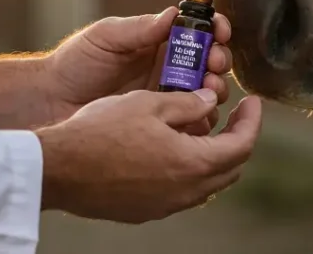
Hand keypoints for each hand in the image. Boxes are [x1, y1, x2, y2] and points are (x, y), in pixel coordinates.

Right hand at [38, 88, 262, 222]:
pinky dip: (188, 169)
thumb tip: (209, 101)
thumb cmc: (101, 131)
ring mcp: (164, 205)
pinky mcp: (145, 210)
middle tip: (235, 114)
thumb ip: (188, 103)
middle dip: (238, 138)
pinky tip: (171, 147)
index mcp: (192, 163)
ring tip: (203, 127)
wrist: (59, 168)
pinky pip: (180, 192)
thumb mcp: (149, 103)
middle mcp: (184, 192)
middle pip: (229, 168)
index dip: (252, 121)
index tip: (252, 101)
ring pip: (206, 183)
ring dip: (213, 155)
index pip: (241, 145)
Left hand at [47, 7, 233, 131]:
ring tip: (208, 89)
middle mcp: (168, 70)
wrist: (49, 103)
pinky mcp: (161, 127)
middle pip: (209, 64)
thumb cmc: (74, 64)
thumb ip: (139, 28)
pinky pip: (192, 123)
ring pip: (207, 94)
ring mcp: (166, 99)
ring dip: (215, 89)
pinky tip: (200, 116)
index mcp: (158, 43)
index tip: (219, 31)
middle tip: (214, 64)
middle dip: (219, 60)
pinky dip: (203, 119)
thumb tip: (174, 15)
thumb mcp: (106, 37)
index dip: (214, 29)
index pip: (197, 32)